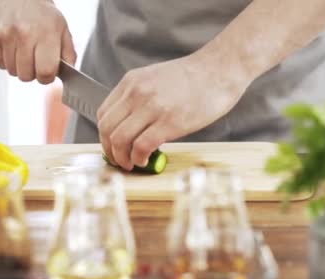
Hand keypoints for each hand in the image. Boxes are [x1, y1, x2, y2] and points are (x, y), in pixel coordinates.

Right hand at [0, 0, 75, 83]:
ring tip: (24, 51)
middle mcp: (24, 34)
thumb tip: (67, 74)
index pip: (45, 72)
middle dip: (33, 73)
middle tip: (35, 60)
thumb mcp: (63, 30)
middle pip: (26, 76)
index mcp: (46, 34)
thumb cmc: (42, 13)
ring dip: (19, 67)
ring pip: (12, 72)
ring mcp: (5, 36)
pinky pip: (0, 64)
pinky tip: (13, 48)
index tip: (47, 72)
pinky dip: (7, 60)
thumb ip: (68, 55)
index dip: (47, 77)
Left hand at [97, 51, 250, 170]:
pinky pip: (141, 146)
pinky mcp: (169, 122)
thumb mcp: (155, 79)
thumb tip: (130, 125)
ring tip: (131, 163)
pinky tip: (145, 160)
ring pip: (119, 139)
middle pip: (107, 129)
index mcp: (131, 82)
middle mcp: (137, 93)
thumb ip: (139, 98)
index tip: (112, 146)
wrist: (220, 69)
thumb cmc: (193, 78)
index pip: (103, 114)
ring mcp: (152, 107)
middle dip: (109, 150)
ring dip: (121, 158)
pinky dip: (139, 158)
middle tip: (119, 160)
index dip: (104, 136)